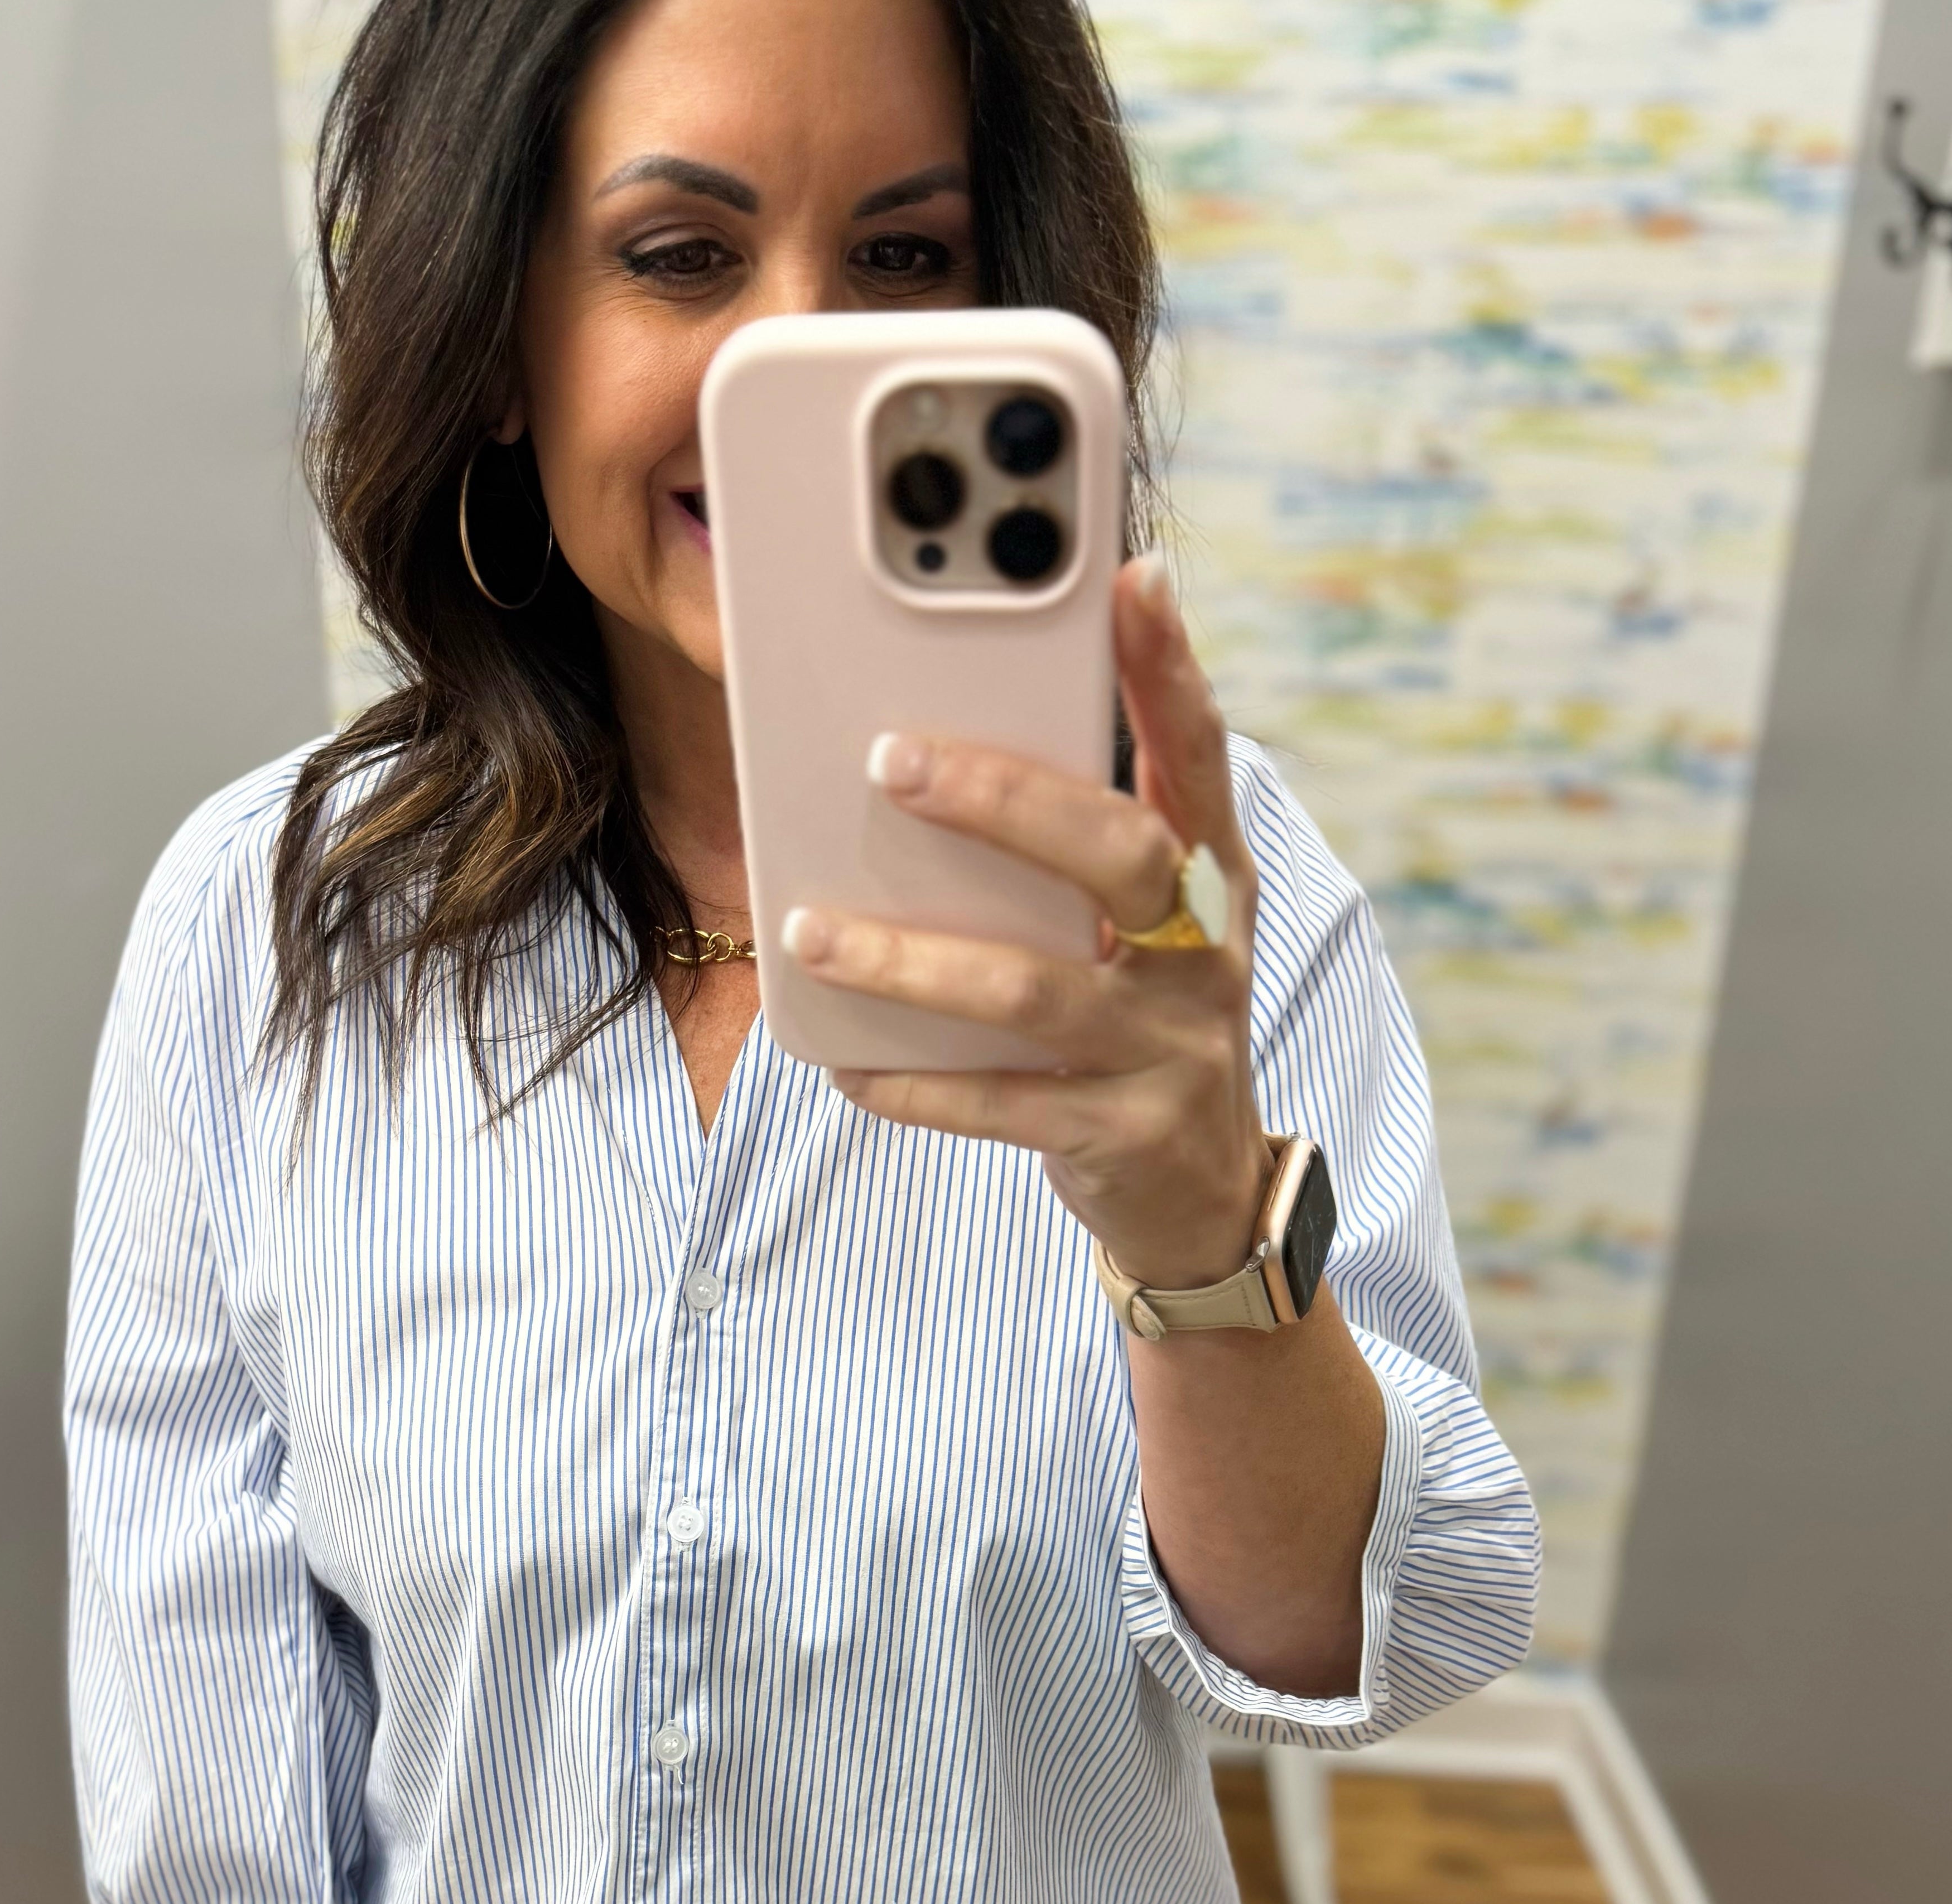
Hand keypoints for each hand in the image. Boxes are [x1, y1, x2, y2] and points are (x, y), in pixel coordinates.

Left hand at [784, 554, 1273, 1292]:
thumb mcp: (1144, 930)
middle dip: (1006, 802)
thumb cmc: (1144, 1027)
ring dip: (914, 960)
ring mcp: (1169, 1050)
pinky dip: (919, 1086)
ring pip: (1037, 990)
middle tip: (891, 759)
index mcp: (1213, 883)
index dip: (1171, 672)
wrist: (1202, 1197)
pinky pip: (1004, 1106)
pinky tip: (848, 1067)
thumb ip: (1079, 847)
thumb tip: (949, 748)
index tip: (1133, 582)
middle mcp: (1206, 958)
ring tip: (814, 932)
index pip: (1197, 760)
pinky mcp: (1120, 1135)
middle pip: (1122, 859)